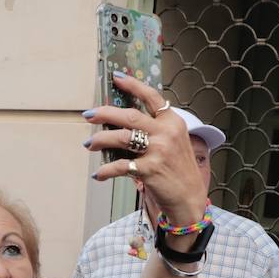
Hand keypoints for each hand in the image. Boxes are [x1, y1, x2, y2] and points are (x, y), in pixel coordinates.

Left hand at [83, 73, 205, 228]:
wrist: (189, 198)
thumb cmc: (178, 170)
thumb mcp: (174, 142)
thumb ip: (155, 129)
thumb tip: (122, 121)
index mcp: (172, 122)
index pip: (151, 97)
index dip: (132, 85)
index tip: (116, 78)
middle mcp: (166, 133)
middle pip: (130, 116)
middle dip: (105, 113)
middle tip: (89, 114)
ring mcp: (158, 151)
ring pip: (121, 137)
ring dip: (101, 139)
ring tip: (90, 144)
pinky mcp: (149, 170)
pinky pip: (121, 166)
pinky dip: (106, 171)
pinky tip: (99, 174)